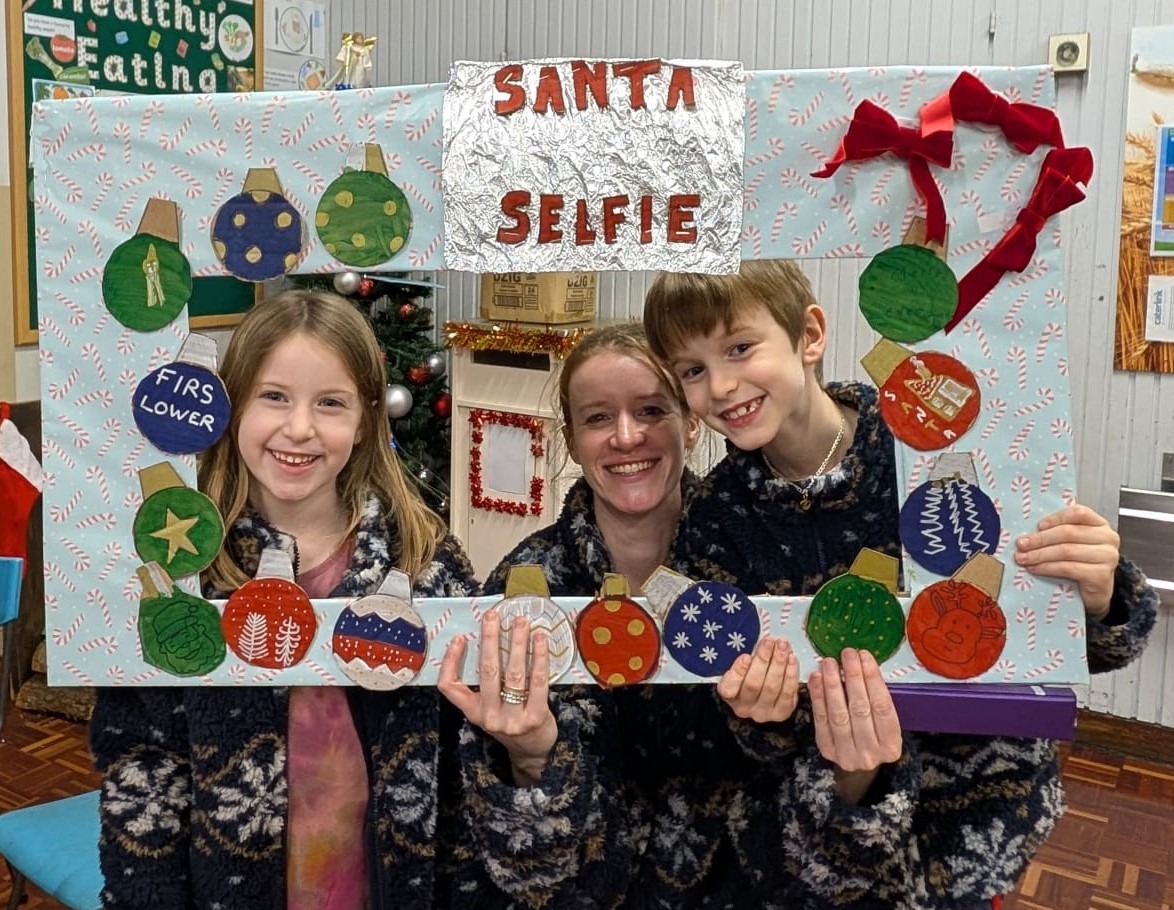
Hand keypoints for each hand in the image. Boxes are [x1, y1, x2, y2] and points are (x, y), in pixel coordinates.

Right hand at [437, 611, 557, 785]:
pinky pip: (537, 682)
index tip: (459, 638)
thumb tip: (486, 640)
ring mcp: (513, 719)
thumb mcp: (489, 707)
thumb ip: (486, 684)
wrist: (532, 751)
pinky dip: (539, 658)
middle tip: (493, 616)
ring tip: (521, 622)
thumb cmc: (509, 721)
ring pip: (513, 674)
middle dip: (490, 640)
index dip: (451, 661)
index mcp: (473, 712)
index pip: (450, 687)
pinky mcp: (535, 717)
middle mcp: (490, 717)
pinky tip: (540, 640)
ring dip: (517, 644)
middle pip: (486, 672)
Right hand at [716, 635, 799, 722]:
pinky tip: (792, 659)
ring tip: (783, 646)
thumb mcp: (741, 667)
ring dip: (779, 663)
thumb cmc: (750, 676)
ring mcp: (763, 712)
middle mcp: (744, 707)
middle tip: (770, 642)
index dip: (738, 672)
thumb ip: (746, 659)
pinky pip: (788, 693)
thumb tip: (760, 644)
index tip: (746, 656)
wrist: (763, 698)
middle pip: (754, 684)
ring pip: (772, 687)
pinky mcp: (781, 713)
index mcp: (730, 695)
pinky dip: (791, 674)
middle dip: (763, 660)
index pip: (729, 687)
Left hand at [809, 649, 901, 802]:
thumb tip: (861, 663)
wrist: (858, 761)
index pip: (882, 706)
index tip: (864, 656)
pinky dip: (817, 696)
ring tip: (828, 662)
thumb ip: (875, 699)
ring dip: (832, 685)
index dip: (872, 679)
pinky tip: (816, 678)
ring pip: (838, 714)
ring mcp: (847, 754)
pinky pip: (820, 719)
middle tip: (847, 654)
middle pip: (860, 709)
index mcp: (891, 745)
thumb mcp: (884, 723)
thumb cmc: (874, 734)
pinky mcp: (827, 749)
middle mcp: (870, 753)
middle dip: (853, 677)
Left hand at [1014, 503, 1117, 620]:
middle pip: (1069, 533)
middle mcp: (1108, 538)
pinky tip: (1034, 568)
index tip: (1037, 526)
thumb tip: (1027, 533)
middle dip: (1040, 539)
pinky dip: (1047, 568)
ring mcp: (1108, 557)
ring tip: (1023, 558)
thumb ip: (1057, 533)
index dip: (1055, 518)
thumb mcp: (1072, 544)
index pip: (1078, 513)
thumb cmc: (1080, 564)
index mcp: (1099, 524)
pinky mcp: (1101, 575)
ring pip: (1067, 551)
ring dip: (1040, 555)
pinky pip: (1068, 568)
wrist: (1095, 592)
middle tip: (1021, 544)